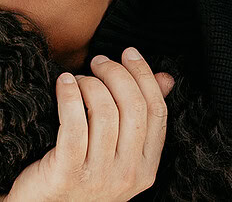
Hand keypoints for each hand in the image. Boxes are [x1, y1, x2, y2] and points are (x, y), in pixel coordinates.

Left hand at [4, 48, 174, 201]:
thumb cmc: (81, 174)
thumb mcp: (118, 150)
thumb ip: (141, 117)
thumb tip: (166, 79)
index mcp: (145, 168)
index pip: (157, 113)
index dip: (145, 77)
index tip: (129, 53)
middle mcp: (127, 176)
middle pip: (133, 108)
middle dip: (116, 74)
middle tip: (98, 61)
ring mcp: (98, 178)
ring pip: (104, 113)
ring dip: (91, 84)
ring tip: (78, 79)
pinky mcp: (67, 175)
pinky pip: (74, 125)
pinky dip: (70, 96)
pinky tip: (65, 83)